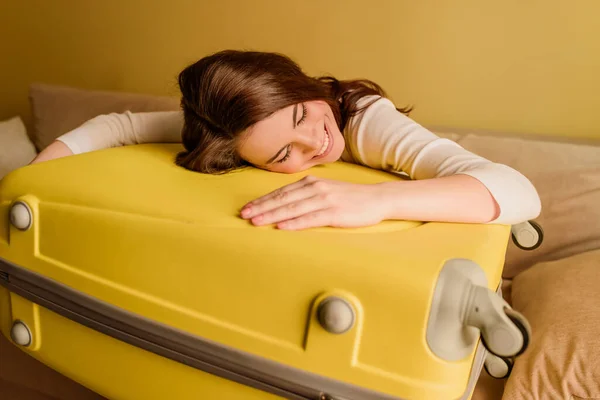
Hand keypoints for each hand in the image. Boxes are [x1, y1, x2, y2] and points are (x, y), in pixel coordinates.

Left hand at [240, 175, 389, 229]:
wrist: (376, 198)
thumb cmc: (349, 197)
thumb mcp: (325, 190)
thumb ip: (305, 194)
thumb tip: (284, 204)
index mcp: (311, 182)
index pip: (281, 192)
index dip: (263, 200)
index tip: (247, 208)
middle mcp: (315, 188)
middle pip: (283, 199)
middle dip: (262, 207)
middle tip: (244, 215)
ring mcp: (325, 200)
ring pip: (293, 208)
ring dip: (273, 215)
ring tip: (257, 221)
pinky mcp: (334, 213)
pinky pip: (310, 218)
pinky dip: (294, 223)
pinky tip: (282, 226)